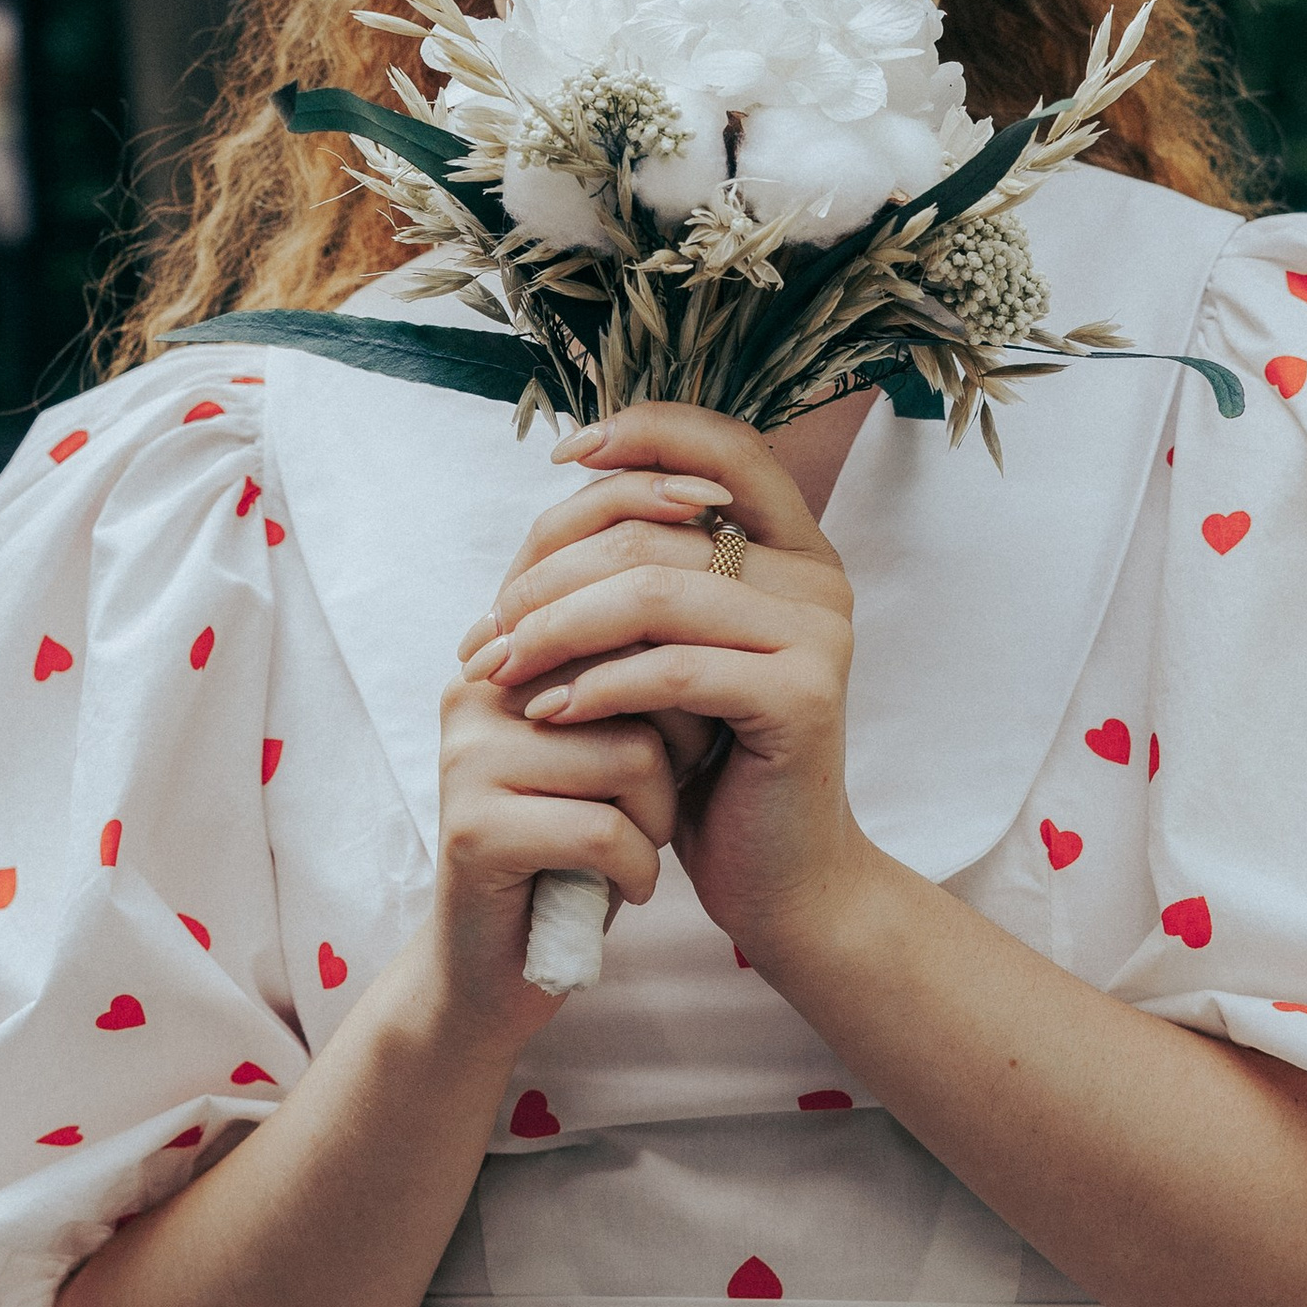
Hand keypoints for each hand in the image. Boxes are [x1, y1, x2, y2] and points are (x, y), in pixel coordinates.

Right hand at [431, 616, 679, 1043]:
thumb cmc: (574, 846)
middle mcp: (476, 692)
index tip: (677, 745)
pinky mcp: (476, 831)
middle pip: (636, 683)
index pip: (622, 621)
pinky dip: (640, 868)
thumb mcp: (609, 746)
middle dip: (675, 752)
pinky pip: (605, 831)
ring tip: (633, 846)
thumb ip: (634, 675)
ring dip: (659, 817)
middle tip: (655, 805)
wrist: (505, 964)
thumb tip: (718, 608)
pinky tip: (627, 886)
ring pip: (631, 756)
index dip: (676, 684)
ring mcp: (467, 759)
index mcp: (506, 654)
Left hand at [462, 406, 869, 966]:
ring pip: (657, 593)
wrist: (777, 875)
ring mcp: (818, 634)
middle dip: (552, 576)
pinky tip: (549, 712)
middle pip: (657, 530)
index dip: (644, 431)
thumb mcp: (670, 653)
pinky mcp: (801, 696)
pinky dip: (597, 686)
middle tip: (488, 632)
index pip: (726, 445)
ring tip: (501, 671)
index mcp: (794, 548)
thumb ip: (643, 576)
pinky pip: (674, 670)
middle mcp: (818, 577)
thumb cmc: (712, 762)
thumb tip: (557, 498)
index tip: (561, 459)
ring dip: (559, 630)